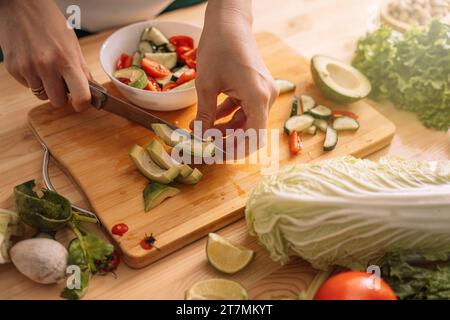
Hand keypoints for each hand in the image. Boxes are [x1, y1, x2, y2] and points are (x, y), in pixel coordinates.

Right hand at [0, 0, 90, 110]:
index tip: (81, 103)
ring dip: (46, 88)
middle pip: (58, 101)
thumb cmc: (48, 21)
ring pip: (42, 96)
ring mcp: (27, 68)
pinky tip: (32, 62)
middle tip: (62, 81)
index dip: (82, 104)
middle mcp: (46, 66)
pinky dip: (32, 79)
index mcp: (66, 60)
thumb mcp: (72, 43)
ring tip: (46, 68)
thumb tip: (92, 90)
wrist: (18, 5)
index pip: (81, 96)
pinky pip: (27, 86)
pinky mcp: (13, 68)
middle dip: (62, 95)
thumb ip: (82, 69)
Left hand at [192, 0, 277, 152]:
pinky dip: (228, 116)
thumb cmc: (219, 47)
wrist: (230, 22)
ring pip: (246, 121)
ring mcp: (264, 92)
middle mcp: (267, 96)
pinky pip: (245, 109)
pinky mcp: (257, 88)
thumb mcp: (206, 85)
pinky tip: (209, 119)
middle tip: (205, 146)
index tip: (216, 156)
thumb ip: (204, 115)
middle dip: (227, 140)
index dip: (235, 150)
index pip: (254, 137)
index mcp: (258, 96)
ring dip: (225, 129)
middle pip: (250, 130)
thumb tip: (198, 138)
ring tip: (201, 132)